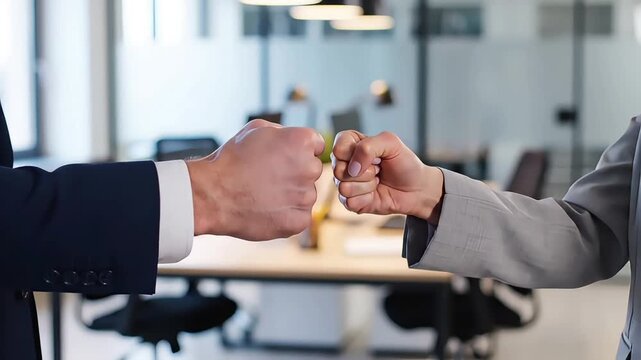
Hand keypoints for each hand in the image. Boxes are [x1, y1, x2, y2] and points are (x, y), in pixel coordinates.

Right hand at [187, 120, 324, 239]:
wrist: (214, 194)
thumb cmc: (232, 160)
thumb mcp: (256, 130)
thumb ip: (284, 132)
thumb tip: (295, 140)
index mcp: (302, 141)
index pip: (316, 145)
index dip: (298, 151)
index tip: (282, 158)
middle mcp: (310, 168)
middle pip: (312, 170)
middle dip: (297, 172)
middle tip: (269, 177)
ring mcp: (306, 196)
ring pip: (306, 194)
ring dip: (292, 194)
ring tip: (265, 193)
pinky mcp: (300, 220)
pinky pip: (300, 215)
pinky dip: (287, 214)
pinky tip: (268, 209)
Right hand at [332, 131, 443, 223]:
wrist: (416, 188)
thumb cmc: (404, 163)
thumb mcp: (391, 143)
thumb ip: (368, 146)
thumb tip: (352, 169)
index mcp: (350, 144)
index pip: (338, 148)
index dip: (356, 153)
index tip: (375, 156)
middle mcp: (344, 164)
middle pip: (338, 170)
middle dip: (365, 171)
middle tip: (378, 169)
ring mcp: (345, 184)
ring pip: (344, 187)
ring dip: (367, 185)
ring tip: (378, 180)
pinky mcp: (351, 202)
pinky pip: (350, 202)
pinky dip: (367, 198)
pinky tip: (375, 193)